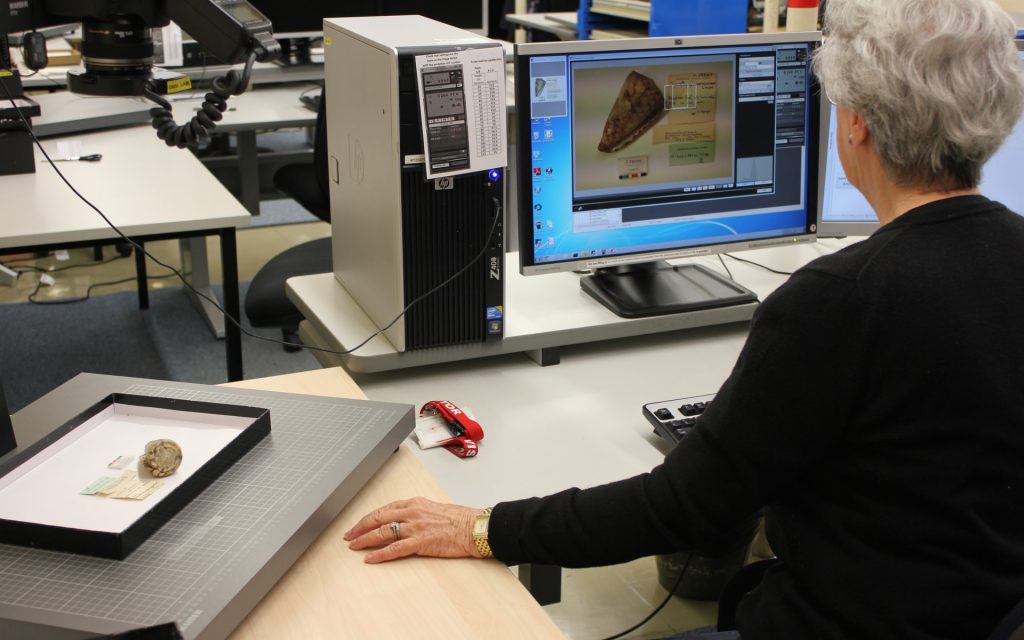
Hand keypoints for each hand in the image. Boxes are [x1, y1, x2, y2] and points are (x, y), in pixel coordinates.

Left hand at [344, 497, 486, 563]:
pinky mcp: (421, 541)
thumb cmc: (460, 519)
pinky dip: (380, 554)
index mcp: (415, 502)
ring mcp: (416, 526)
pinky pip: (395, 548)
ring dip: (365, 540)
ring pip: (383, 532)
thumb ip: (417, 513)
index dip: (369, 517)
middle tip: (349, 535)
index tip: (359, 524)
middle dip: (360, 527)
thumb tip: (405, 521)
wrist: (474, 527)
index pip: (385, 509)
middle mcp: (412, 512)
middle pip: (378, 518)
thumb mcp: (434, 509)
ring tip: (354, 546)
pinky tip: (370, 558)